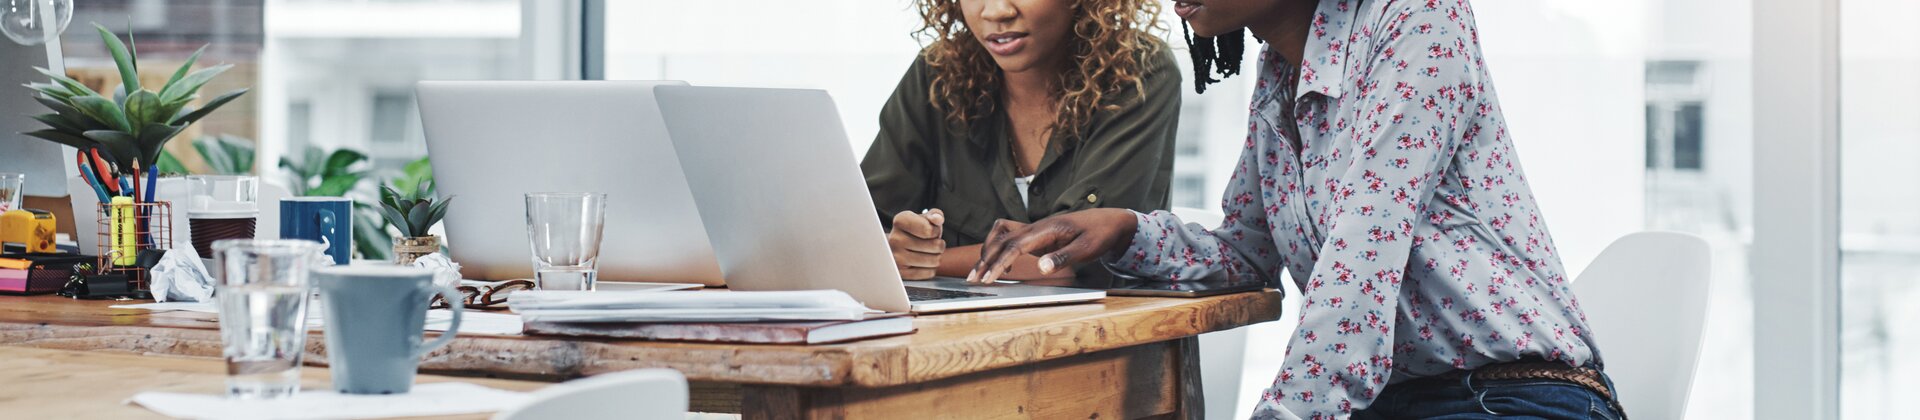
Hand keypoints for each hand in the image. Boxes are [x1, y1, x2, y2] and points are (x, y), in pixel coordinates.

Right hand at [888, 209, 945, 279]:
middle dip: (939, 244)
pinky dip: (931, 268)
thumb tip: (937, 219)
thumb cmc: (914, 231)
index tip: (931, 231)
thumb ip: (935, 215)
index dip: (936, 231)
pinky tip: (923, 262)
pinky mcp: (901, 274)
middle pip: (935, 246)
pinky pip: (929, 273)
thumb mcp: (924, 218)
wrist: (895, 247)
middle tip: (931, 243)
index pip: (930, 230)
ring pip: (934, 261)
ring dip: (936, 257)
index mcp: (900, 221)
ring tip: (928, 252)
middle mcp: (895, 239)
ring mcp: (896, 258)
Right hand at [966, 208, 1137, 283]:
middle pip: (1002, 240)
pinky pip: (1009, 237)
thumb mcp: (1087, 248)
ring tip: (978, 273)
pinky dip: (999, 248)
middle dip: (985, 260)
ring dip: (988, 253)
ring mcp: (1035, 230)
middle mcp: (1036, 227)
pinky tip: (1001, 267)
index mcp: (1047, 229)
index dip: (1000, 262)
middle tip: (973, 280)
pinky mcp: (1036, 235)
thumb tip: (1041, 267)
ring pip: (1001, 237)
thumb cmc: (1099, 234)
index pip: (1015, 245)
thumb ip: (1064, 257)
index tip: (989, 278)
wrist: (1107, 221)